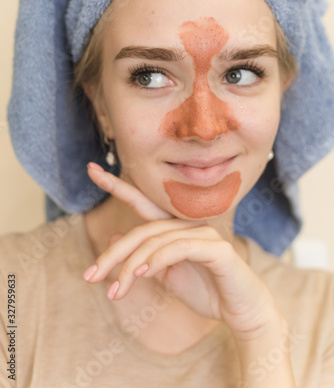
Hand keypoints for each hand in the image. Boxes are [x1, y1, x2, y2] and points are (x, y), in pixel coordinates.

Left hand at [84, 162, 283, 339]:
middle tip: (89, 275)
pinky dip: (158, 260)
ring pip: (156, 241)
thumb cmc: (206, 291)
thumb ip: (143, 256)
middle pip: (142, 230)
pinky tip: (143, 274)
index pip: (143, 203)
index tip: (91, 170)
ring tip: (116, 290)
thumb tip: (113, 237)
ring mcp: (204, 233)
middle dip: (113, 254)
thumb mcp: (166, 275)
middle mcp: (189, 224)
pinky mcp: (217, 248)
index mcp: (176, 229)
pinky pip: (180, 248)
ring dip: (131, 266)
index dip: (118, 186)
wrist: (241, 311)